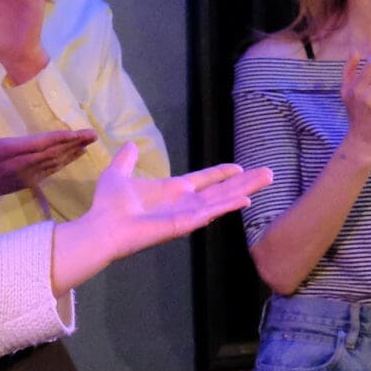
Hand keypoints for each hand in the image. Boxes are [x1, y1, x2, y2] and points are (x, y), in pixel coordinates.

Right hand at [0, 96, 96, 207]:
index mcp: (6, 152)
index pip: (37, 145)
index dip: (57, 139)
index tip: (74, 133)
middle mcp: (20, 165)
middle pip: (52, 153)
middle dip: (73, 143)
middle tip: (92, 134)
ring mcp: (26, 175)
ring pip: (54, 163)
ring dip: (73, 152)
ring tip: (89, 142)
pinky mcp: (29, 182)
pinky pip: (51, 171)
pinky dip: (65, 162)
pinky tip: (76, 155)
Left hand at [49, 144, 271, 290]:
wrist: (101, 227)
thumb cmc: (108, 205)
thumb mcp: (118, 174)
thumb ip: (126, 160)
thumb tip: (130, 144)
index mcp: (172, 191)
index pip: (204, 180)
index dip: (222, 173)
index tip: (240, 167)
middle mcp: (184, 203)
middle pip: (221, 190)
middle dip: (244, 182)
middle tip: (269, 173)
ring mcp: (186, 215)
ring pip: (221, 200)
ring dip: (244, 189)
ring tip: (267, 180)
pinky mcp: (183, 225)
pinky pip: (208, 214)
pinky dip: (226, 206)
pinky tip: (245, 200)